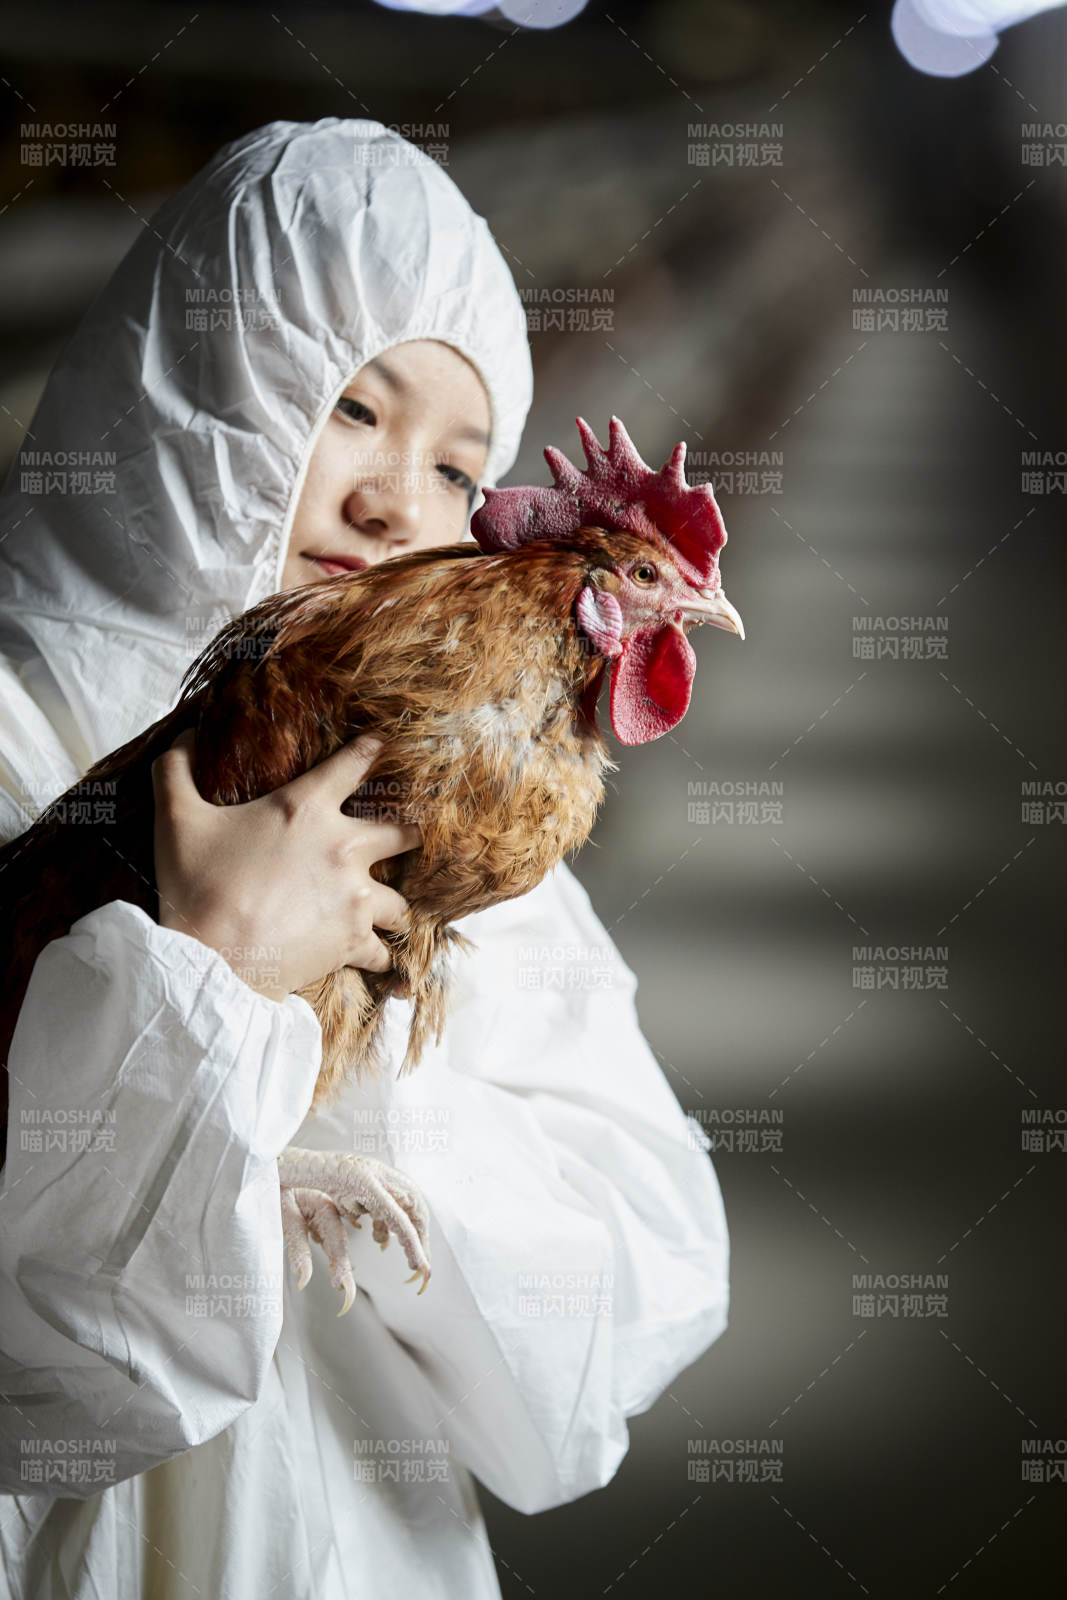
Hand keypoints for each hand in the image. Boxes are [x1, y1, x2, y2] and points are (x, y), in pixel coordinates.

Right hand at [151, 729, 419, 1000]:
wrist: (213, 959)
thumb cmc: (195, 888)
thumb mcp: (174, 820)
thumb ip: (175, 771)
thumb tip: (184, 734)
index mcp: (305, 808)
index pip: (354, 763)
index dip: (372, 750)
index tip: (384, 744)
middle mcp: (344, 847)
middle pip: (404, 832)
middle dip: (411, 835)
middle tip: (411, 838)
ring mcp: (356, 897)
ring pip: (401, 902)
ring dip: (394, 908)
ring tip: (388, 914)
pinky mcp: (355, 940)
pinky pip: (383, 952)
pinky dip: (378, 956)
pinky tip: (373, 958)